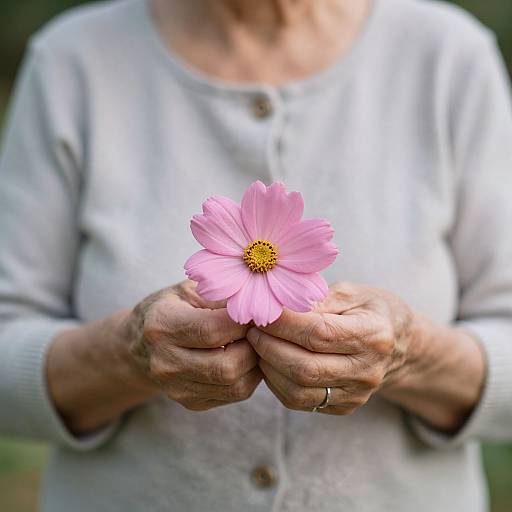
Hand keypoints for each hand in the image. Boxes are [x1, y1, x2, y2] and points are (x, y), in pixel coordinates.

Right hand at [122, 280, 261, 410]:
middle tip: (261, 329)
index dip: (243, 321)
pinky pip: (234, 395)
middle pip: (227, 366)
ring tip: (255, 342)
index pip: (212, 330)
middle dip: (254, 346)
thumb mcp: (190, 289)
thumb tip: (259, 303)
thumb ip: (221, 295)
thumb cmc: (172, 306)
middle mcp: (165, 362)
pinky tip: (245, 356)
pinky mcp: (191, 402)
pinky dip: (249, 376)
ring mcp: (176, 387)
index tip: (257, 310)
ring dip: (255, 363)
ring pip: (236, 385)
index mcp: (162, 325)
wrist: (140, 343)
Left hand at [247, 282, 414, 414]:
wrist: (399, 343)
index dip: (283, 324)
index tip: (260, 310)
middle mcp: (368, 370)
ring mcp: (356, 394)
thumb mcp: (351, 292)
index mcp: (374, 335)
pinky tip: (269, 361)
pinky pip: (300, 402)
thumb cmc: (370, 309)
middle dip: (268, 347)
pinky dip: (276, 382)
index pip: (319, 334)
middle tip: (252, 328)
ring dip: (268, 367)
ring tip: (257, 344)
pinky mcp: (343, 407)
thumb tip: (274, 305)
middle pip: (305, 368)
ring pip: (298, 391)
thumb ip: (315, 298)